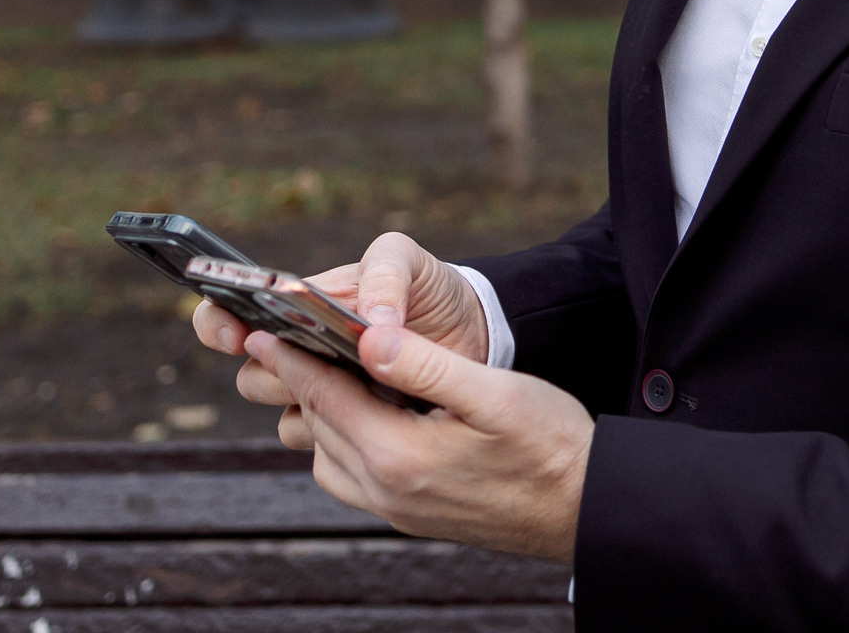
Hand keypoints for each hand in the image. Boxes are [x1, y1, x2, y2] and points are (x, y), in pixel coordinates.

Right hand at [194, 232, 490, 427]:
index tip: (236, 334)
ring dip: (313, 399)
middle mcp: (299, 352)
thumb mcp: (406, 260)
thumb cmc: (428, 287)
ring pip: (284, 412)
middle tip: (316, 358)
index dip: (217, 326)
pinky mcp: (351, 424)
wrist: (473, 330)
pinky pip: (321, 439)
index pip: (228, 317)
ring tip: (359, 379)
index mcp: (296, 306)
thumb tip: (368, 323)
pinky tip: (378, 408)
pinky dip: (340, 427)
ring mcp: (323, 391)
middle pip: (253, 375)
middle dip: (276, 369)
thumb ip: (383, 276)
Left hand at [245, 322, 593, 563]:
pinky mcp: (414, 516)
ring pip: (330, 459)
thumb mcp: (494, 393)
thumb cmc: (549, 445)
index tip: (263, 331)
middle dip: (301, 383)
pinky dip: (347, 444)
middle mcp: (386, 490)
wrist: (585, 508)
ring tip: (336, 375)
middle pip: (320, 427)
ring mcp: (398, 510)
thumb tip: (369, 336)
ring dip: (325, 417)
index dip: (292, 360)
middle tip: (288, 342)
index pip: (325, 398)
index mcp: (398, 455)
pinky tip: (373, 419)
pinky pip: (354, 478)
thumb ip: (426, 365)